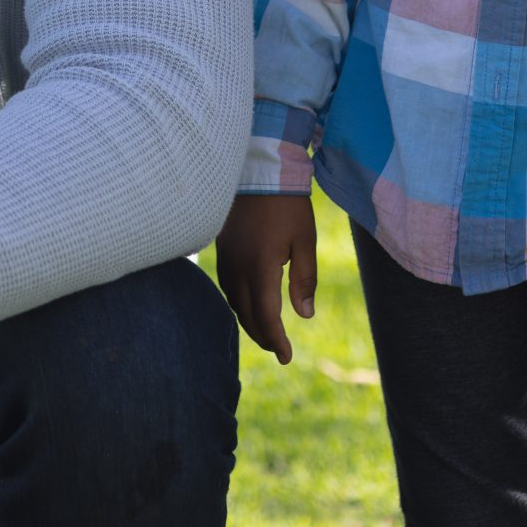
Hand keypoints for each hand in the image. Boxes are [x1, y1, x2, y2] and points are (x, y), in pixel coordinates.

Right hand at [216, 192, 317, 363]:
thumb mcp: (305, 241)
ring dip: (248, 320)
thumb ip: (304, 279)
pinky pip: (226, 285)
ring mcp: (226, 258)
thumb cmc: (288, 205)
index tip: (287, 357)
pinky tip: (248, 302)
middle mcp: (237, 268)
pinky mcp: (221, 249)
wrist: (259, 169)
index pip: (265, 316)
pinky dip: (238, 301)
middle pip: (246, 314)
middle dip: (263, 336)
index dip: (276, 340)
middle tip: (279, 350)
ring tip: (265, 331)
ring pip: (233, 301)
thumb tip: (304, 315)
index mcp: (260, 268)